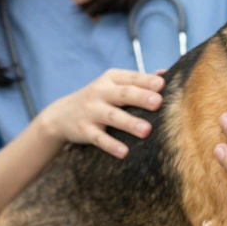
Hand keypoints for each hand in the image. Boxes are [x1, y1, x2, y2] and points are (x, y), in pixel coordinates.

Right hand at [38, 68, 163, 157]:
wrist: (61, 115)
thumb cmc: (100, 98)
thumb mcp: (114, 84)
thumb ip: (138, 80)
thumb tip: (165, 73)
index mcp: (112, 78)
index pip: (132, 78)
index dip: (146, 81)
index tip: (162, 85)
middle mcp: (101, 92)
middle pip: (123, 94)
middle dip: (140, 97)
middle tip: (158, 103)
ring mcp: (91, 111)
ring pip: (112, 116)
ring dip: (129, 123)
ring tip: (146, 131)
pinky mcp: (84, 130)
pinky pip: (98, 138)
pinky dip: (111, 145)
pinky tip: (124, 152)